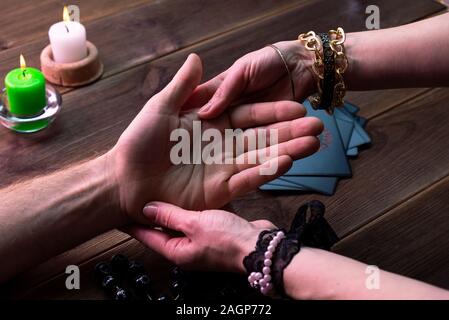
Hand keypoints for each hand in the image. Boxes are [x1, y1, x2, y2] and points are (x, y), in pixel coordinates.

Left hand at [107, 54, 322, 223]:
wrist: (124, 180)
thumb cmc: (138, 142)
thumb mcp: (160, 108)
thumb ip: (183, 86)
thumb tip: (198, 57)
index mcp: (212, 125)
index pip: (250, 116)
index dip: (273, 112)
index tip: (298, 106)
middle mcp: (222, 146)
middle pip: (262, 138)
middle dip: (290, 133)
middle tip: (318, 128)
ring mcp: (222, 169)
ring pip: (259, 158)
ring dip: (286, 151)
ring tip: (312, 144)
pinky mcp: (218, 191)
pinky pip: (245, 180)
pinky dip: (264, 171)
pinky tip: (286, 162)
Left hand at [126, 202, 274, 272]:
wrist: (259, 246)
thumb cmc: (228, 240)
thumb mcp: (194, 224)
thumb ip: (170, 216)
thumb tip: (147, 209)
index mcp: (176, 251)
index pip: (146, 237)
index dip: (132, 224)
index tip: (118, 214)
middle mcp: (186, 248)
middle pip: (161, 231)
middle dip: (150, 217)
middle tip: (135, 199)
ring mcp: (200, 241)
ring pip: (179, 223)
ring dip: (171, 211)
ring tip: (158, 194)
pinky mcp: (213, 233)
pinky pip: (195, 220)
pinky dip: (190, 209)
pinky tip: (188, 196)